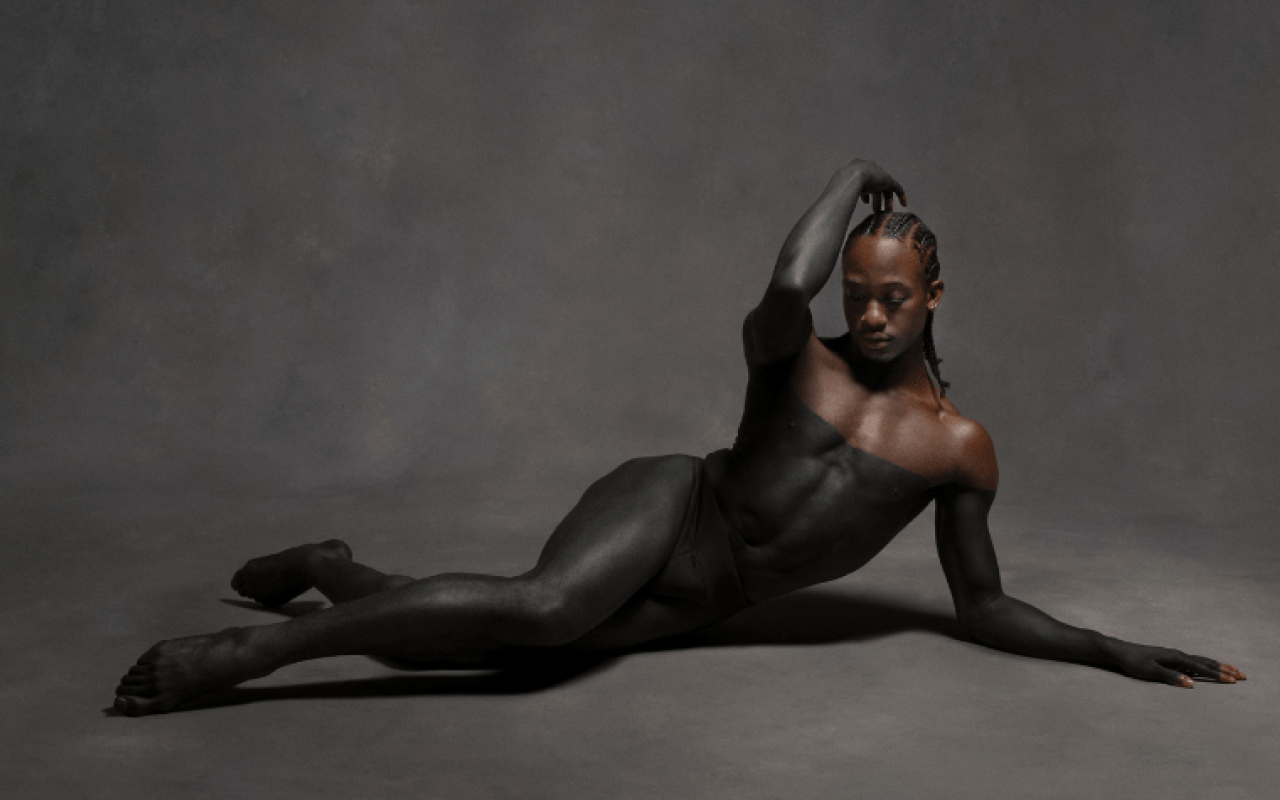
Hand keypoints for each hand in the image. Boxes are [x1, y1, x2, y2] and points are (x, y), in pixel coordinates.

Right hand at [836, 158, 906, 212]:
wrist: (851, 177)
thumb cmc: (840, 185)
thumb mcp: (838, 189)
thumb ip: (838, 195)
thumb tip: (830, 207)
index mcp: (856, 167)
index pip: (864, 180)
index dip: (866, 193)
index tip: (866, 202)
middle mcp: (869, 168)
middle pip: (875, 185)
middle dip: (876, 199)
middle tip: (876, 211)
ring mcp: (878, 173)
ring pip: (885, 189)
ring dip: (885, 202)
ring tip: (884, 213)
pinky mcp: (888, 179)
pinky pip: (897, 188)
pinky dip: (901, 196)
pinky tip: (904, 204)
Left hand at [1109, 641, 1245, 687]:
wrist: (1120, 652)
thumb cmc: (1134, 662)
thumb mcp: (1150, 671)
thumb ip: (1171, 677)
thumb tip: (1192, 683)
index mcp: (1176, 657)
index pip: (1202, 667)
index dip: (1218, 675)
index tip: (1234, 680)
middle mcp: (1178, 654)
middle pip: (1206, 662)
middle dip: (1225, 669)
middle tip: (1243, 675)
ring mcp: (1174, 655)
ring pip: (1201, 660)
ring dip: (1217, 665)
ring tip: (1232, 669)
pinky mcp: (1170, 658)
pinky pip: (1194, 661)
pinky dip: (1206, 664)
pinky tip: (1208, 668)